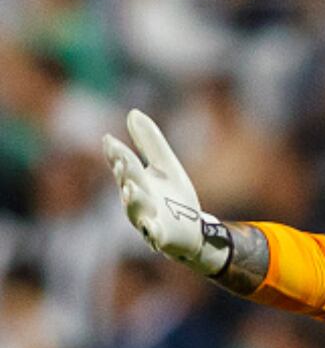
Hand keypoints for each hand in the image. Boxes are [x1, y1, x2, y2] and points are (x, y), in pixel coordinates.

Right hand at [102, 110, 231, 274]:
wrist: (192, 231)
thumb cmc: (173, 197)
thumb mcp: (166, 166)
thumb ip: (150, 142)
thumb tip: (133, 112)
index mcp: (135, 180)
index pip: (122, 163)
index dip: (115, 154)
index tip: (109, 140)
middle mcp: (136, 199)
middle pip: (128, 183)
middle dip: (125, 173)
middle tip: (122, 161)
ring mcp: (146, 218)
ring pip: (136, 209)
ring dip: (133, 199)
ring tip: (132, 189)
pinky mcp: (160, 236)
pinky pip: (153, 234)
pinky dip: (151, 230)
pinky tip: (151, 224)